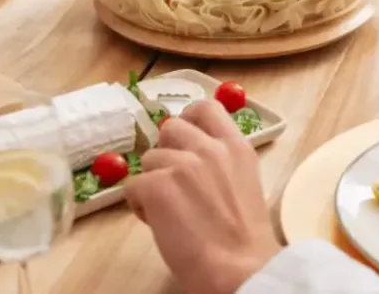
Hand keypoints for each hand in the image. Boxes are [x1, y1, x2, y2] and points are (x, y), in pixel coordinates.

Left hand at [125, 100, 281, 293]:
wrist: (240, 271)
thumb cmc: (245, 242)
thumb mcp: (244, 182)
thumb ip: (221, 161)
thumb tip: (191, 155)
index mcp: (236, 146)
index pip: (205, 108)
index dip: (189, 119)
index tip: (185, 140)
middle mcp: (209, 148)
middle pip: (170, 128)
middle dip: (167, 152)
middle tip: (173, 182)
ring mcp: (182, 164)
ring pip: (149, 158)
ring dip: (153, 181)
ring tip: (169, 211)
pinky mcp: (157, 186)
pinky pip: (133, 185)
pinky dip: (139, 205)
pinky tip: (156, 223)